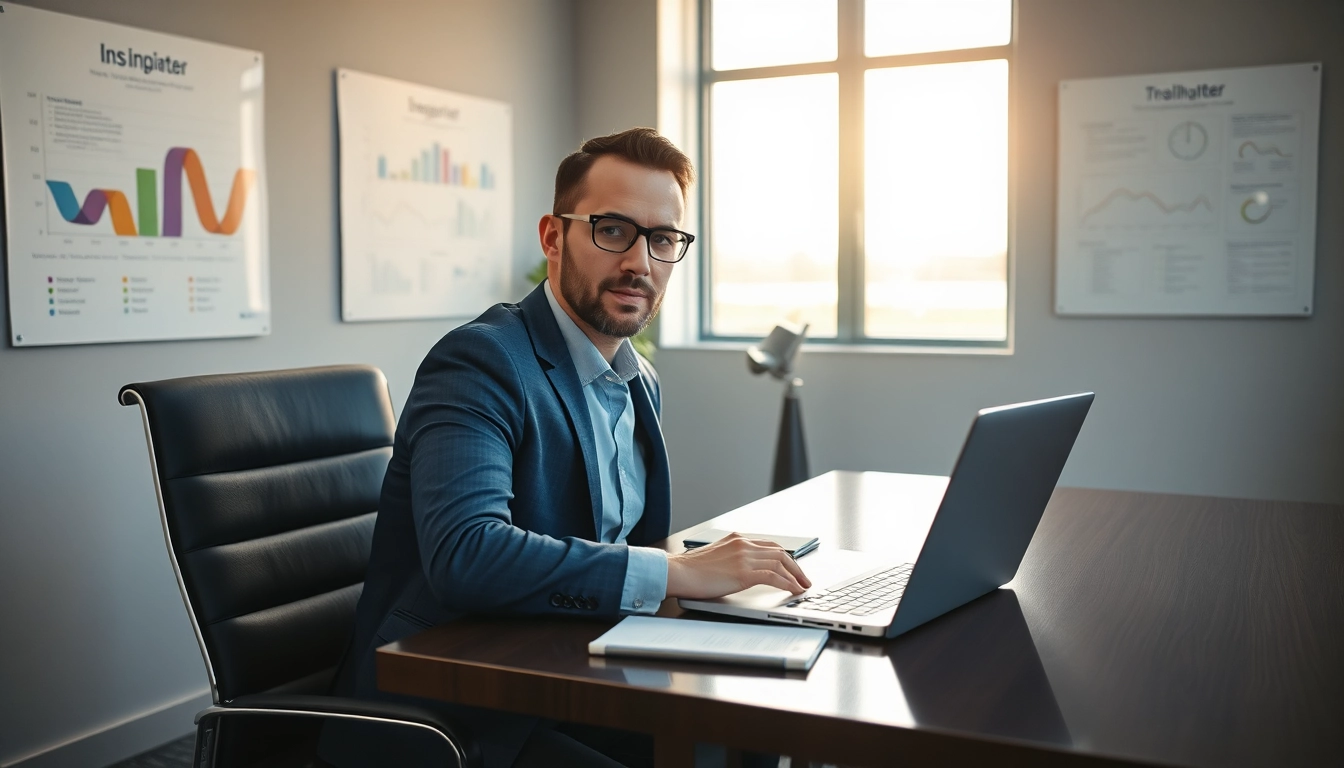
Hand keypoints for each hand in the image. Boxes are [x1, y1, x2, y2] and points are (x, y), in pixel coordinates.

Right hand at [665, 533, 811, 599]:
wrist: (679, 572)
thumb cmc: (691, 570)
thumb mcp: (715, 557)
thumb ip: (731, 558)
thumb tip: (741, 571)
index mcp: (737, 539)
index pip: (769, 545)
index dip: (784, 557)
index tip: (792, 567)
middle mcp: (743, 544)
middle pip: (779, 552)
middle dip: (795, 566)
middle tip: (804, 579)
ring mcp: (744, 557)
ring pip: (780, 563)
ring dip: (795, 576)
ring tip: (802, 587)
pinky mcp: (744, 572)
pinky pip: (774, 576)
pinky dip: (787, 583)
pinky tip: (793, 590)